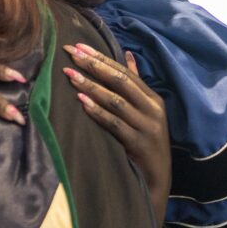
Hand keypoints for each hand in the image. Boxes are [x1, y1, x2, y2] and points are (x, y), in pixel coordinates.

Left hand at [62, 43, 170, 227]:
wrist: (157, 181)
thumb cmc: (146, 144)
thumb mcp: (145, 112)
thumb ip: (136, 83)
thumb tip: (127, 54)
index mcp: (153, 99)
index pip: (124, 72)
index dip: (101, 58)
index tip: (78, 46)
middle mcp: (153, 109)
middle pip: (120, 82)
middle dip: (94, 66)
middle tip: (71, 54)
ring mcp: (148, 126)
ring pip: (116, 100)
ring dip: (91, 86)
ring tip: (70, 75)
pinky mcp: (139, 143)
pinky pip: (115, 124)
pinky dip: (98, 111)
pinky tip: (81, 101)